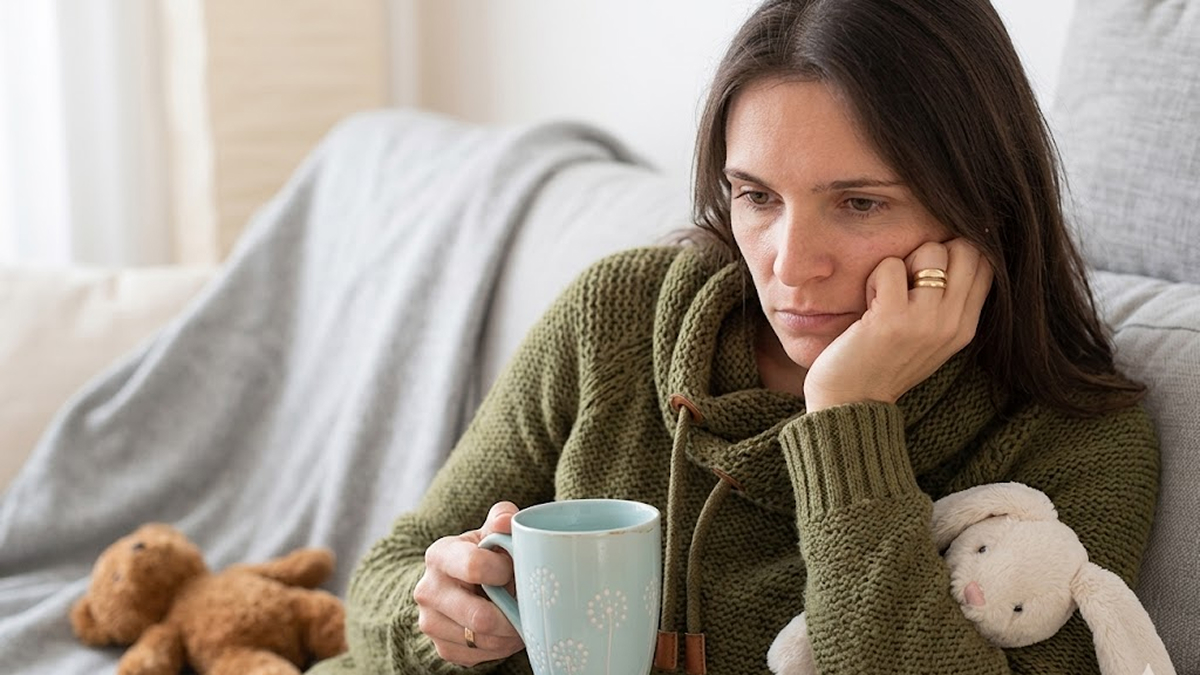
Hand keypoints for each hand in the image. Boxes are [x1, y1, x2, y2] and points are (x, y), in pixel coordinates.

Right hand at [414, 502, 524, 665]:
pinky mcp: (441, 647)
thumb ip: (501, 519)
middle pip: (479, 617)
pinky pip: (478, 656)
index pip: (474, 567)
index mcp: (440, 555)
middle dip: (512, 614)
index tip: (513, 569)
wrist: (460, 583)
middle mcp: (427, 590)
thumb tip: (507, 520)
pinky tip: (506, 632)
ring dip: (510, 634)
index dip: (503, 571)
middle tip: (529, 606)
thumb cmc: (484, 554)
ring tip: (521, 619)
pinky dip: (500, 648)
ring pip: (482, 640)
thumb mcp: (490, 532)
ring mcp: (430, 622)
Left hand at [803, 238, 992, 411]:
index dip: (955, 254)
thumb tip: (954, 250)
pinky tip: (869, 304)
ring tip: (886, 295)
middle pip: (967, 250)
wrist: (849, 404)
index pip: (986, 264)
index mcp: (965, 327)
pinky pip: (891, 266)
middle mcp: (953, 324)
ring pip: (931, 252)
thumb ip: (948, 303)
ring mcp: (925, 322)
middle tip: (907, 282)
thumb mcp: (929, 337)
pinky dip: (875, 277)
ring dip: (901, 264)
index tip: (925, 275)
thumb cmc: (882, 363)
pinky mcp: (892, 320)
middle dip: (932, 253)